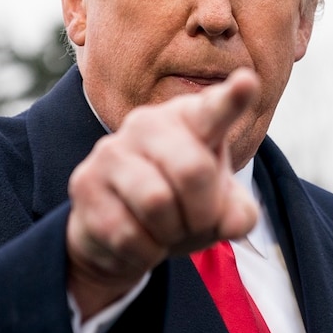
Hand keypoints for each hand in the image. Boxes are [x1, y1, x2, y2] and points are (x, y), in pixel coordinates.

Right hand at [66, 68, 259, 318]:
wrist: (116, 233)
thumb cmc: (180, 207)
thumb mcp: (218, 211)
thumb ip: (238, 214)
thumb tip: (235, 222)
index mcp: (190, 119)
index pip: (214, 109)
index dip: (232, 98)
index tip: (248, 82)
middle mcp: (148, 123)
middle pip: (193, 170)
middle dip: (203, 212)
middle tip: (197, 222)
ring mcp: (112, 149)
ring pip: (156, 202)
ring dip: (171, 232)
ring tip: (165, 229)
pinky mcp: (85, 182)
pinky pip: (127, 231)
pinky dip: (144, 251)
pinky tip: (138, 240)